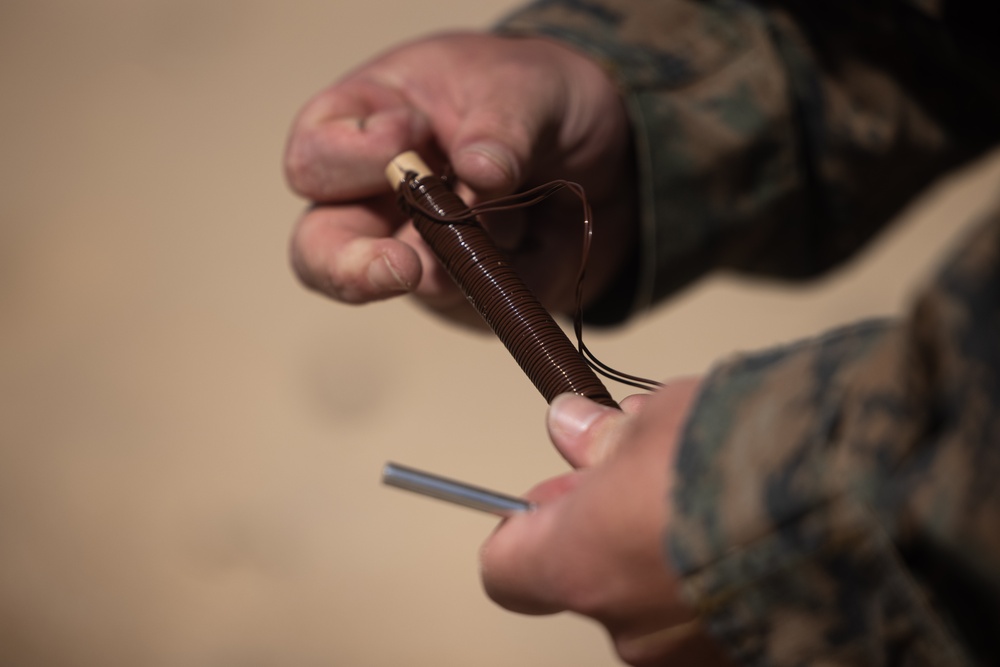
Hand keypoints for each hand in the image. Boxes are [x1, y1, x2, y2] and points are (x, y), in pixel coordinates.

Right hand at [284, 32, 637, 323]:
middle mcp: (373, 193)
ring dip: (461, 260)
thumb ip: (503, 123)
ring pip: (398, 284)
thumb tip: (480, 172)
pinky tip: (538, 237)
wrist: (599, 157)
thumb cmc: (536, 99)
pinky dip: (509, 276)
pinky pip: (472, 302)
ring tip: (516, 221)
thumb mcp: (529, 86)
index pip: (315, 155)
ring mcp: (412, 248)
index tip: (415, 132)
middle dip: (353, 267)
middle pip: (319, 246)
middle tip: (403, 269)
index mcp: (366, 120)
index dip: (355, 155)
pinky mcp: (459, 290)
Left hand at [480, 379, 733, 665]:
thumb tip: (572, 426)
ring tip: (720, 494)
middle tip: (646, 474)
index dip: (522, 529)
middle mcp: (629, 629)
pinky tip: (758, 531)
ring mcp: (691, 654)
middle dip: (610, 528)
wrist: (865, 502)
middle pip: (591, 581)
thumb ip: (605, 436)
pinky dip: (723, 582)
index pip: (507, 570)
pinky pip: (714, 617)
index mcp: (580, 566)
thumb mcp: (660, 421)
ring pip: (657, 600)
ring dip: (671, 554)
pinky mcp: (751, 659)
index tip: (548, 499)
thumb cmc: (749, 459)